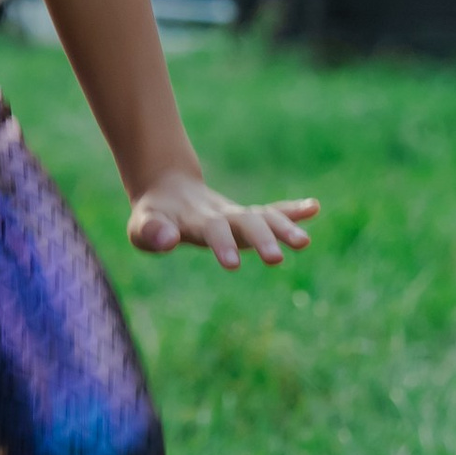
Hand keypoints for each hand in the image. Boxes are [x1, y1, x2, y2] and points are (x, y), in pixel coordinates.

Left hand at [126, 168, 319, 270]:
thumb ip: (152, 232)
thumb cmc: (152, 216)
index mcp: (195, 219)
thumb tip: (169, 240)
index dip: (222, 244)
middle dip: (262, 239)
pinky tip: (314, 207)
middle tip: (277, 259)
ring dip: (285, 227)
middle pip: (246, 222)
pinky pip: (272, 212)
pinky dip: (292, 211)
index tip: (233, 265)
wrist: (167, 189)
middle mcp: (221, 214)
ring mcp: (236, 214)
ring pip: (264, 218)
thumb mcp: (140, 226)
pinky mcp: (247, 217)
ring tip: (305, 242)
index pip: (212, 230)